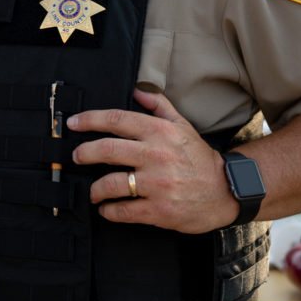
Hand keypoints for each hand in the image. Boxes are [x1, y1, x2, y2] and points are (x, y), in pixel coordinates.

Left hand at [67, 89, 237, 233]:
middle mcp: (156, 155)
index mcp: (160, 132)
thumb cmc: (199, 158)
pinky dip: (109, 211)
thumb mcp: (182, 125)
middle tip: (76, 157)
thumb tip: (137, 89)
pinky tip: (106, 209)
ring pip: (111, 183)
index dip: (90, 120)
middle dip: (84, 153)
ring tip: (92, 191)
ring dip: (94, 189)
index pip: (117, 119)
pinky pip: (124, 211)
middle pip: (107, 149)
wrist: (227, 190)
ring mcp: (158, 184)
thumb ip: (159, 105)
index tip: (74, 123)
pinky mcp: (160, 210)